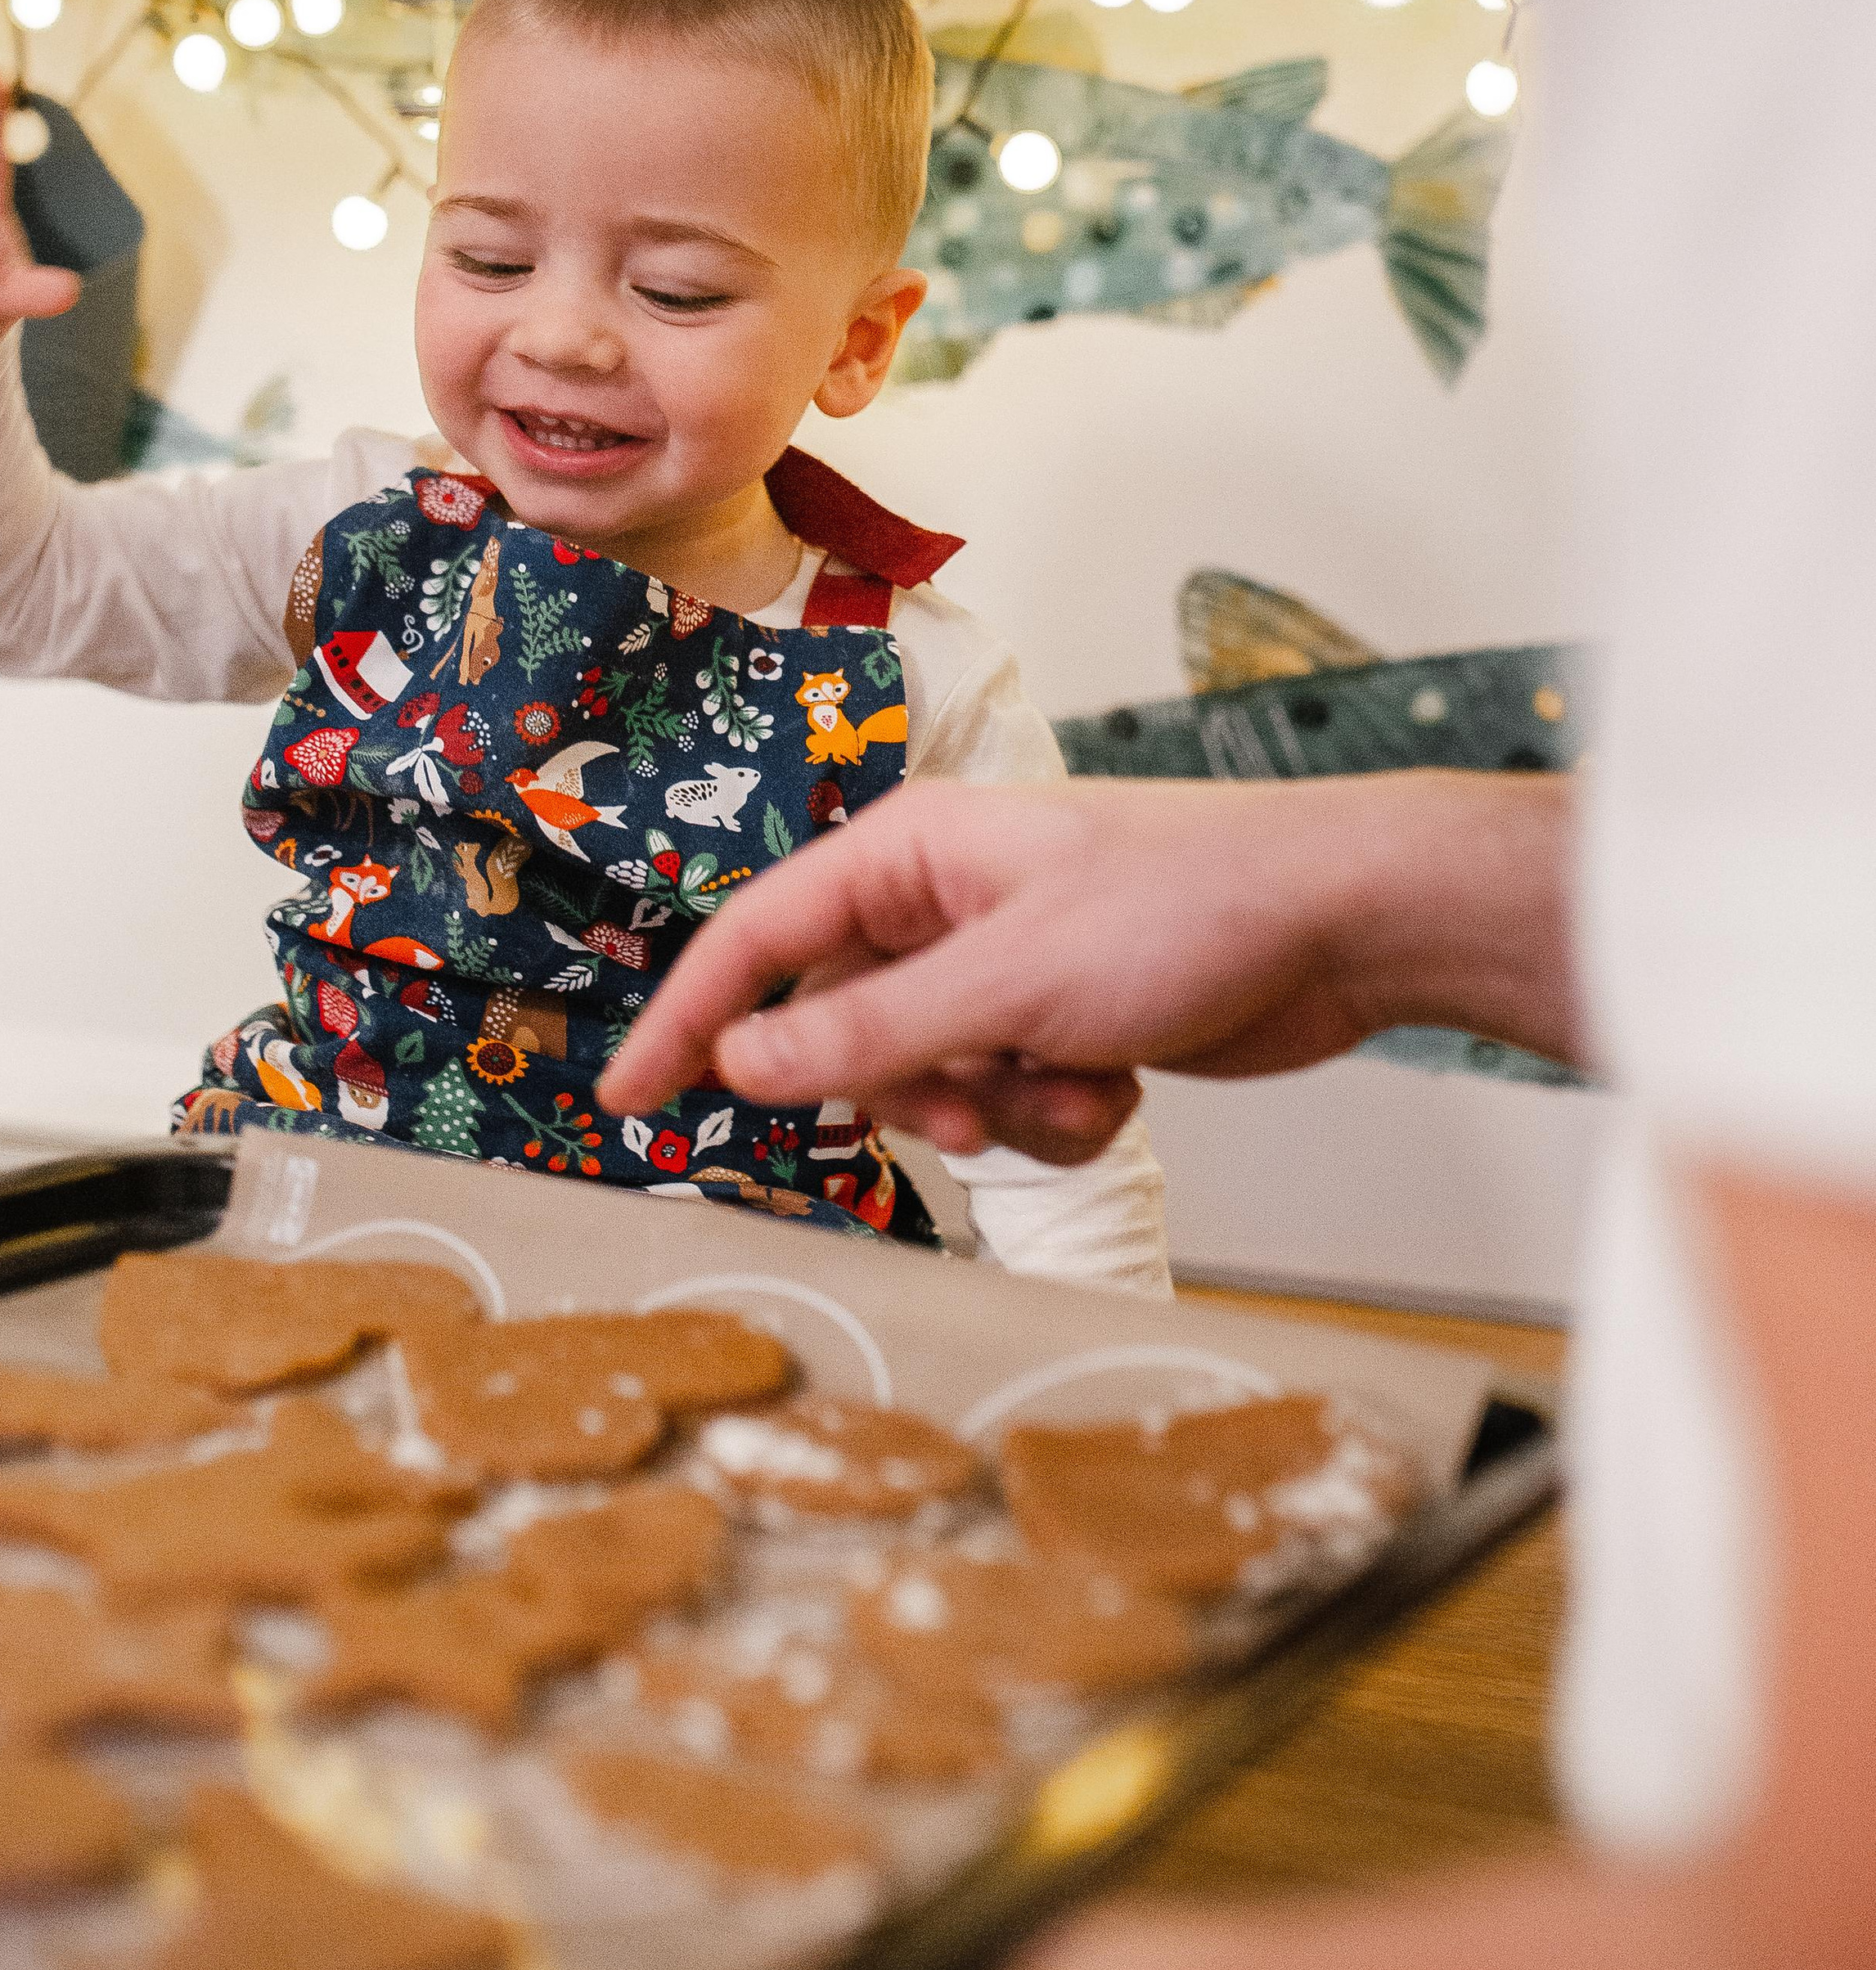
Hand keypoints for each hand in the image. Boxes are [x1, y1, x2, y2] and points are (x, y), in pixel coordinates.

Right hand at [601, 772, 1580, 1158]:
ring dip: (993, 1109)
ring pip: (930, 1082)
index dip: (686, 1022)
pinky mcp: (1064, 1020)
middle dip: (904, 1089)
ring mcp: (1005, 966)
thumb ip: (865, 1030)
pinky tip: (1121, 1082)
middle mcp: (944, 905)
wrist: (1340, 921)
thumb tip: (738, 1064)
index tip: (628, 1102)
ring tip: (1071, 1080)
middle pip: (845, 1029)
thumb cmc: (1186, 905)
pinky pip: (1008, 1102)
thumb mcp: (1005, 981)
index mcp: (909, 855)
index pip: (756, 939)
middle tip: (969, 1100)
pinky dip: (1055, 1114)